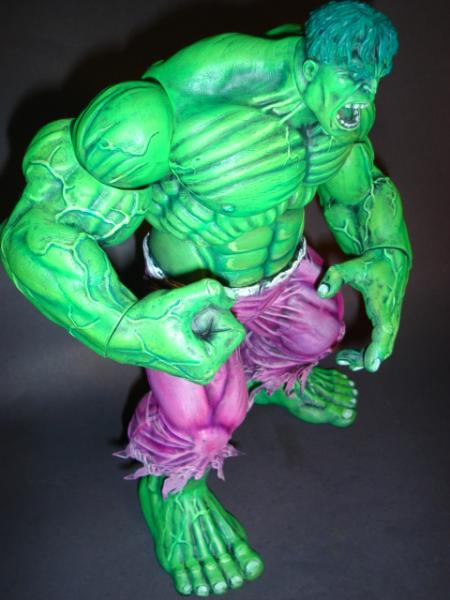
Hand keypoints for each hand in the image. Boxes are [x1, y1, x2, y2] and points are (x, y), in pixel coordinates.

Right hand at [108, 278, 244, 383]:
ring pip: (217, 332)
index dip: (217, 314)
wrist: (119, 330)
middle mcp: (204, 372)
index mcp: (206, 364)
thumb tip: (229, 294)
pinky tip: (177, 325)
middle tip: (183, 316)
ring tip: (178, 321)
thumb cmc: (145, 320)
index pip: (234, 330)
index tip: (193, 312)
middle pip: (227, 332)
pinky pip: (207, 337)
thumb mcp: (180, 300)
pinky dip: (195, 325)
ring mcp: (198, 369)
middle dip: (208, 316)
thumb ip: (210, 291)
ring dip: (201, 319)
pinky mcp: (191, 362)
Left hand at [317, 249, 408, 372]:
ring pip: (385, 345)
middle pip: (385, 345)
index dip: (377, 350)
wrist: (391, 255)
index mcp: (383, 304)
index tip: (370, 366)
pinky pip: (383, 339)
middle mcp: (390, 314)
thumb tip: (321, 292)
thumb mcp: (350, 267)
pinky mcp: (388, 317)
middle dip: (367, 358)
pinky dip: (371, 349)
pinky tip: (354, 353)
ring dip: (368, 355)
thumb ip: (334, 277)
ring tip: (345, 360)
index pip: (384, 331)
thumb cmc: (371, 263)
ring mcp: (391, 317)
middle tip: (344, 361)